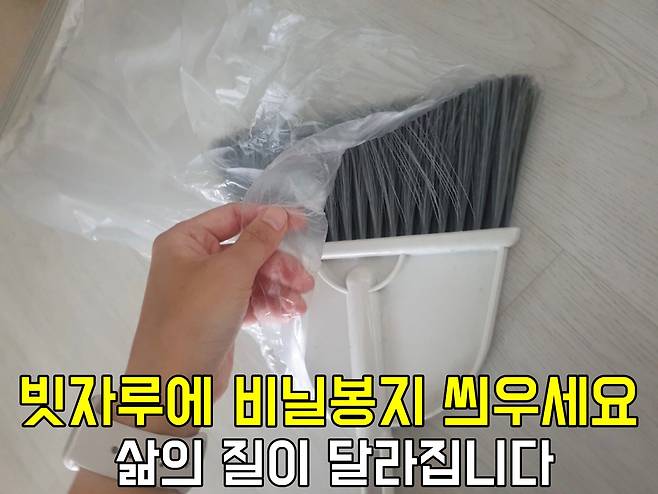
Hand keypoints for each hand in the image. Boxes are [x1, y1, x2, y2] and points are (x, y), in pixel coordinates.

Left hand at [122, 203, 313, 434]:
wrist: (174, 384)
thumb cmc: (190, 322)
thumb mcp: (230, 272)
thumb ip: (258, 240)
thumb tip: (276, 215)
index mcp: (185, 241)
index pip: (232, 216)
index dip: (267, 218)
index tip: (297, 223)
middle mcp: (193, 262)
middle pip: (248, 249)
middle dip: (278, 264)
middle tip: (301, 277)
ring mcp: (206, 291)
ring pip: (252, 276)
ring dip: (279, 286)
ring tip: (298, 299)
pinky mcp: (218, 315)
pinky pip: (250, 300)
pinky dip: (270, 304)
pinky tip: (287, 311)